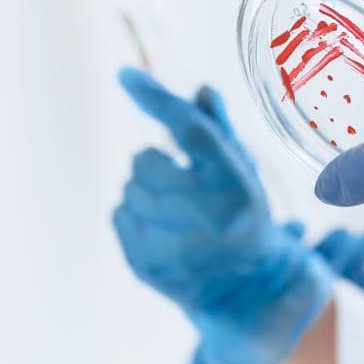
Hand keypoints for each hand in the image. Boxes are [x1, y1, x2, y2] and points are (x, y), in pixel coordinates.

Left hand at [112, 69, 331, 363]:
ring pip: (128, 189)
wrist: (246, 288)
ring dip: (143, 189)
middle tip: (177, 176)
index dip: (157, 99)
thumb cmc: (242, 213)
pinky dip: (133, 215)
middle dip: (155, 162)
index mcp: (236, 185)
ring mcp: (175, 246)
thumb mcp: (241, 169)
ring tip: (173, 205)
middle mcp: (208, 217)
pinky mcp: (148, 267)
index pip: (191, 131)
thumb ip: (218, 129)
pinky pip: (117, 216)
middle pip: (146, 161)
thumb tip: (201, 90)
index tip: (125, 75)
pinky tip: (160, 226)